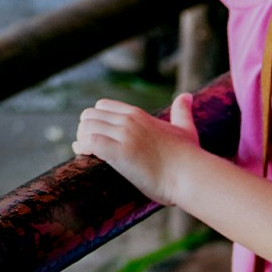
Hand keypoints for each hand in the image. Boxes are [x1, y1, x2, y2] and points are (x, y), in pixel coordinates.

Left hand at [74, 93, 201, 205]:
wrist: (191, 176)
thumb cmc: (189, 156)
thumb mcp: (186, 128)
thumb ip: (182, 111)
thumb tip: (186, 95)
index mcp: (138, 114)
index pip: (102, 105)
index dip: (95, 118)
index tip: (95, 131)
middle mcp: (128, 121)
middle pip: (90, 115)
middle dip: (84, 128)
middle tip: (86, 143)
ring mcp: (124, 135)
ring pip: (86, 127)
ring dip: (81, 138)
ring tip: (83, 149)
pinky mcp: (120, 152)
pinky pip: (90, 142)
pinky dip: (82, 148)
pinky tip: (83, 155)